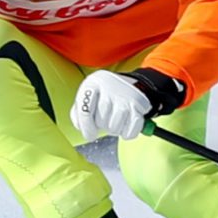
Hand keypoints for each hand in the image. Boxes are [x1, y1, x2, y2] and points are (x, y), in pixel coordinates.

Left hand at [70, 68, 185, 141]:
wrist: (131, 85)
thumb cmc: (103, 95)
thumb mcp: (87, 97)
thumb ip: (78, 113)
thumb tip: (82, 128)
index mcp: (93, 82)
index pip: (85, 110)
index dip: (86, 127)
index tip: (90, 135)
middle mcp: (109, 86)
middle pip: (100, 121)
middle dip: (102, 125)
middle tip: (106, 118)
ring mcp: (125, 95)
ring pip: (114, 127)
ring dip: (114, 129)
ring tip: (114, 119)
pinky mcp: (139, 104)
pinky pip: (130, 131)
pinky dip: (127, 134)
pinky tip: (125, 124)